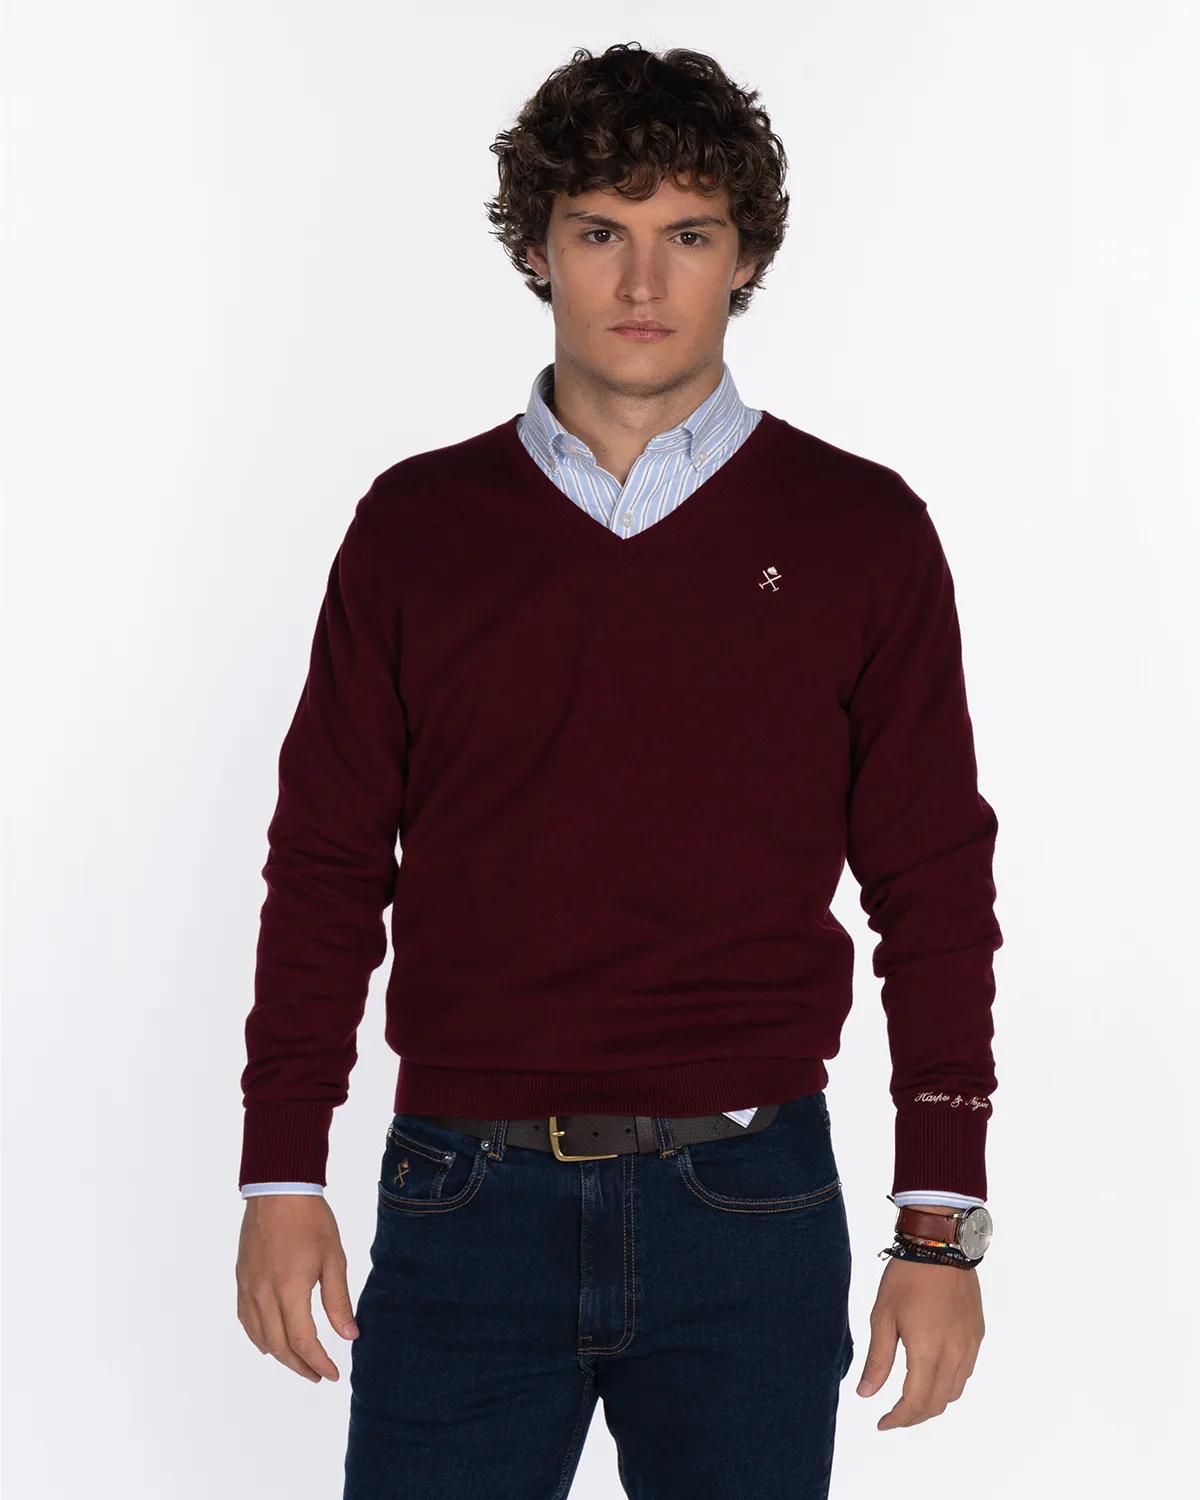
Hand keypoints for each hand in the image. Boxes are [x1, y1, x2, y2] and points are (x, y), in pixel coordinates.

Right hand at [236, 1194, 358, 1382]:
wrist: (278, 1190)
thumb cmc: (310, 1220)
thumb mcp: (333, 1259)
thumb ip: (338, 1301)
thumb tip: (349, 1336)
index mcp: (288, 1291)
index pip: (303, 1342)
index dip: (319, 1362)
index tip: (333, 1374)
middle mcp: (263, 1295)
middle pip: (279, 1346)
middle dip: (300, 1366)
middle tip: (318, 1375)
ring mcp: (248, 1288)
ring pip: (260, 1337)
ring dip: (280, 1355)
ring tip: (299, 1362)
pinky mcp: (241, 1279)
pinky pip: (246, 1320)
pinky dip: (258, 1337)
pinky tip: (269, 1342)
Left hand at [855, 1254, 984, 1428]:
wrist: (941, 1244)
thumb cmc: (908, 1276)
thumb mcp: (883, 1316)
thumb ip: (878, 1359)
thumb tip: (867, 1394)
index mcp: (929, 1352)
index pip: (916, 1403)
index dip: (898, 1419)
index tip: (882, 1423)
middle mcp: (955, 1354)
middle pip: (937, 1403)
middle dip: (914, 1416)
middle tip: (893, 1415)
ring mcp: (970, 1345)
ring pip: (955, 1391)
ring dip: (933, 1402)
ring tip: (911, 1398)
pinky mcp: (977, 1334)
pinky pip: (965, 1372)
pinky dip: (948, 1383)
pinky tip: (932, 1373)